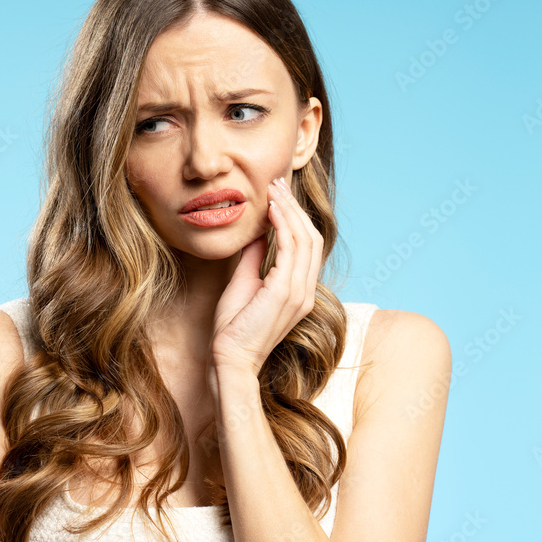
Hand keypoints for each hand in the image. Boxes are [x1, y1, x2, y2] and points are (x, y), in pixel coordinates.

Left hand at [209, 176, 323, 376]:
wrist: (229, 357)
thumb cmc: (234, 327)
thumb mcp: (244, 283)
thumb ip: (255, 259)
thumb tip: (258, 234)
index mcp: (299, 291)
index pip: (307, 246)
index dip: (295, 218)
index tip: (278, 195)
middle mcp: (305, 291)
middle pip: (311, 238)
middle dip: (295, 208)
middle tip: (278, 183)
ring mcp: (299, 293)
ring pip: (305, 239)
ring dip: (289, 210)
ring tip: (274, 190)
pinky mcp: (285, 292)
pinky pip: (291, 249)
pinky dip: (282, 225)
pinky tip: (270, 209)